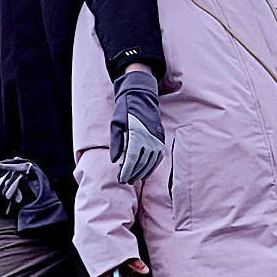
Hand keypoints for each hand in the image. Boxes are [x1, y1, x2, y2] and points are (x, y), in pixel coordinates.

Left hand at [111, 67, 164, 183]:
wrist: (141, 96)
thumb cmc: (125, 109)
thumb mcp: (116, 124)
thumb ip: (116, 144)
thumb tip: (116, 161)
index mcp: (136, 135)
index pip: (132, 159)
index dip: (126, 171)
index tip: (121, 179)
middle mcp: (148, 139)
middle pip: (141, 163)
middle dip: (133, 174)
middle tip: (125, 180)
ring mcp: (156, 139)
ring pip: (151, 162)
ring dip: (142, 173)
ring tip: (133, 178)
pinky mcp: (160, 139)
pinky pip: (157, 157)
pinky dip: (151, 167)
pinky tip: (144, 171)